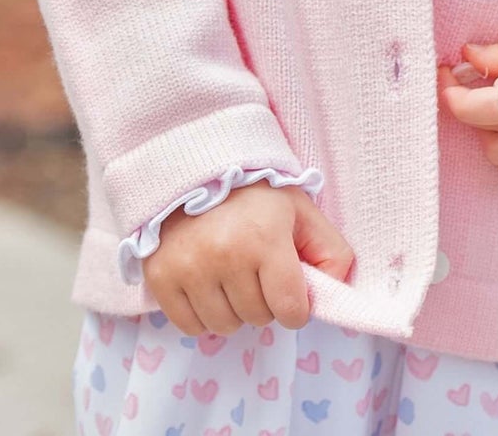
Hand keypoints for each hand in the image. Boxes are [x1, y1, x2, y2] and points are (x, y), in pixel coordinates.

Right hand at [140, 180, 354, 336]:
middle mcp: (226, 255)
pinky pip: (190, 326)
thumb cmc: (254, 195)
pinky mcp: (161, 277)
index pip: (290, 309)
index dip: (295, 306)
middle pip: (258, 319)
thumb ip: (330, 250)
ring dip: (232, 309)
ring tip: (230, 274)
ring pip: (224, 326)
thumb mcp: (300, 210)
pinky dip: (202, 313)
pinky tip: (206, 283)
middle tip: (255, 270)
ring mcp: (190, 267)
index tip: (289, 290)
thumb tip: (336, 290)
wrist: (194, 171)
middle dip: (262, 302)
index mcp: (266, 238)